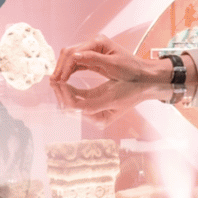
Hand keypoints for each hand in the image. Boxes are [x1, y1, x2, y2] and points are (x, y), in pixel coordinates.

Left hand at [48, 79, 168, 124]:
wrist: (145, 85)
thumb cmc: (132, 90)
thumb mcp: (113, 96)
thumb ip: (89, 99)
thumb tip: (67, 92)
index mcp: (100, 119)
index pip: (75, 109)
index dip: (64, 95)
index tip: (59, 80)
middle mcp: (95, 119)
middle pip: (70, 107)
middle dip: (60, 93)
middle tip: (52, 78)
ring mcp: (93, 112)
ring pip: (70, 103)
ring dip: (61, 91)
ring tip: (55, 78)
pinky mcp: (93, 103)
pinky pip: (76, 97)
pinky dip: (68, 89)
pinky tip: (63, 79)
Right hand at [50, 35, 168, 82]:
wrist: (143, 74)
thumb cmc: (132, 70)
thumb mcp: (113, 66)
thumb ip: (93, 60)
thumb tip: (74, 57)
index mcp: (99, 42)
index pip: (74, 53)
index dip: (65, 66)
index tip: (59, 80)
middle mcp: (94, 43)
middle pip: (69, 52)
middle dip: (60, 67)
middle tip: (53, 82)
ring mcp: (93, 49)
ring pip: (71, 57)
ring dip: (63, 69)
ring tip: (56, 82)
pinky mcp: (93, 58)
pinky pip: (77, 63)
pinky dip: (69, 70)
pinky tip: (64, 79)